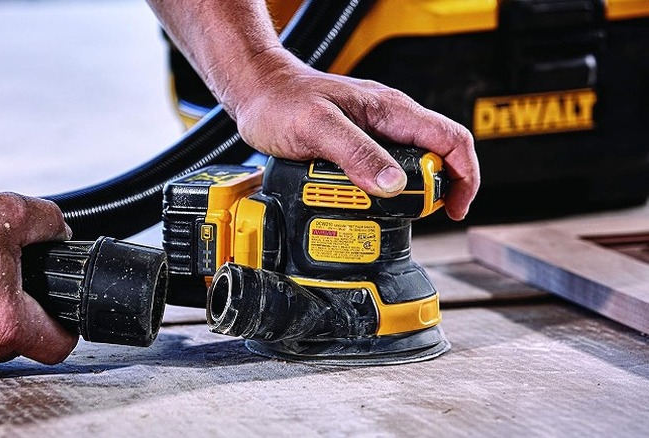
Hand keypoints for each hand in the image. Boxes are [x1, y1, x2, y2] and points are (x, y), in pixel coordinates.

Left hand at [226, 48, 479, 219]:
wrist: (257, 93)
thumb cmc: (283, 101)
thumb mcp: (318, 128)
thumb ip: (357, 153)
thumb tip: (394, 185)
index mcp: (391, 111)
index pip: (450, 140)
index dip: (463, 176)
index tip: (454, 207)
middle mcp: (388, 122)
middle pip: (434, 160)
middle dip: (432, 192)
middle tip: (412, 217)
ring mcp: (373, 135)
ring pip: (406, 170)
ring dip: (402, 197)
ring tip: (385, 216)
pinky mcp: (355, 148)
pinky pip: (379, 173)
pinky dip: (378, 194)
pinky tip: (362, 205)